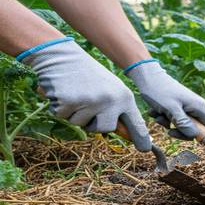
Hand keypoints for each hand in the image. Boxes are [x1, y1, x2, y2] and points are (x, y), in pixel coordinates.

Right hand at [19, 38, 151, 150]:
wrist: (60, 55)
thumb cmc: (86, 74)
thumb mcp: (109, 89)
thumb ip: (117, 109)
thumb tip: (125, 133)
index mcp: (124, 97)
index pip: (135, 122)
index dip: (140, 137)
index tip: (145, 149)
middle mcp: (111, 101)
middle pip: (104, 129)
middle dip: (93, 122)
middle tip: (86, 103)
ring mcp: (91, 102)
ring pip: (80, 123)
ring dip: (73, 112)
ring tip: (74, 92)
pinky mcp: (70, 102)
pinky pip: (62, 116)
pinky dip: (59, 106)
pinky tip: (62, 91)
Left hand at [125, 61, 204, 139]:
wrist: (147, 77)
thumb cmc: (159, 91)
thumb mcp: (170, 109)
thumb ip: (183, 123)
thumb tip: (194, 136)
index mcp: (199, 107)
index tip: (201, 148)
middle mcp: (196, 107)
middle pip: (196, 130)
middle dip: (181, 132)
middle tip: (169, 131)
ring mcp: (188, 107)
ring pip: (184, 126)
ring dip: (170, 125)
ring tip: (158, 116)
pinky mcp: (179, 107)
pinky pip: (176, 120)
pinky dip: (165, 119)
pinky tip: (156, 112)